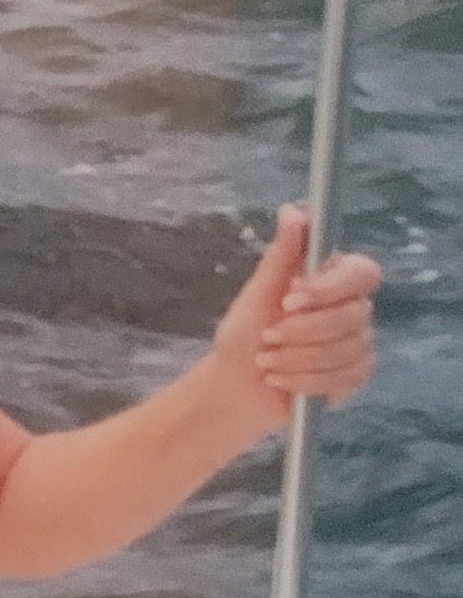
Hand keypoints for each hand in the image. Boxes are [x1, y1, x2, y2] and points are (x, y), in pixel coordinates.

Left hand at [210, 205, 381, 434]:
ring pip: (347, 350)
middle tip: (266, 339)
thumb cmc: (244, 336)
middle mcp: (352, 308)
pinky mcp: (354, 375)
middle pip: (353, 316)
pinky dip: (306, 382)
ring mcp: (358, 343)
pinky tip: (280, 381)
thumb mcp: (256, 296)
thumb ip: (281, 256)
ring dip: (296, 360)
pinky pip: (345, 378)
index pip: (363, 273)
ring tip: (265, 363)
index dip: (329, 289)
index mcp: (333, 281)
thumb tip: (293, 210)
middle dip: (301, 332)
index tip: (289, 299)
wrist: (235, 387)